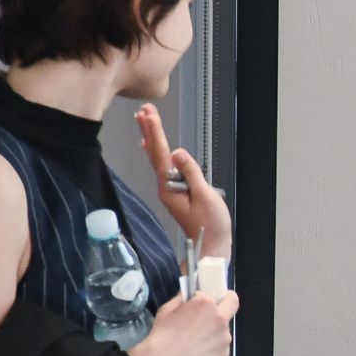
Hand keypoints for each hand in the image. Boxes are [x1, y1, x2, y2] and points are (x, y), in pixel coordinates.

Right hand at [129, 288, 239, 355]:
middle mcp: (220, 319)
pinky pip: (221, 347)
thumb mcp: (167, 309)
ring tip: (197, 340)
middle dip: (225, 306)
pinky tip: (198, 353)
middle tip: (210, 314)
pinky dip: (213, 348)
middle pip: (232, 306)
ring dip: (215, 331)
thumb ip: (183, 298)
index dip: (212, 297)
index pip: (219, 294)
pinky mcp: (225, 355)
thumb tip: (191, 295)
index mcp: (207, 304)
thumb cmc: (162, 334)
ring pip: (224, 330)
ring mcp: (225, 338)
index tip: (206, 302)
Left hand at [138, 105, 230, 257]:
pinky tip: (154, 148)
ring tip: (146, 121)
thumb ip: (191, 173)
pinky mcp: (175, 192)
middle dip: (150, 130)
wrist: (210, 245)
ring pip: (157, 159)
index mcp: (170, 187)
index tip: (150, 115)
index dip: (156, 132)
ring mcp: (169, 190)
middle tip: (144, 110)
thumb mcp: (205, 197)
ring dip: (152, 138)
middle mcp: (165, 187)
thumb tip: (178, 153)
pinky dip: (158, 153)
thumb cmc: (210, 225)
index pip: (161, 154)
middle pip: (155, 153)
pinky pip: (163, 168)